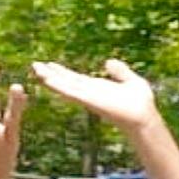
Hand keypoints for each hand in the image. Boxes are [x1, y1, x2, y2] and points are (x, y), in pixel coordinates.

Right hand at [29, 58, 158, 134]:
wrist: (144, 117)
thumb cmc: (140, 104)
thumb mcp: (131, 80)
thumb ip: (120, 71)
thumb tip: (108, 61)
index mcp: (96, 88)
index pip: (75, 78)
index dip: (62, 71)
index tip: (50, 64)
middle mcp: (89, 92)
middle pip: (66, 81)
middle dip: (51, 74)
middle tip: (35, 65)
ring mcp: (88, 97)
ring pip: (65, 86)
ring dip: (50, 78)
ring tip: (36, 69)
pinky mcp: (89, 100)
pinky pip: (71, 91)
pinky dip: (58, 85)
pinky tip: (47, 79)